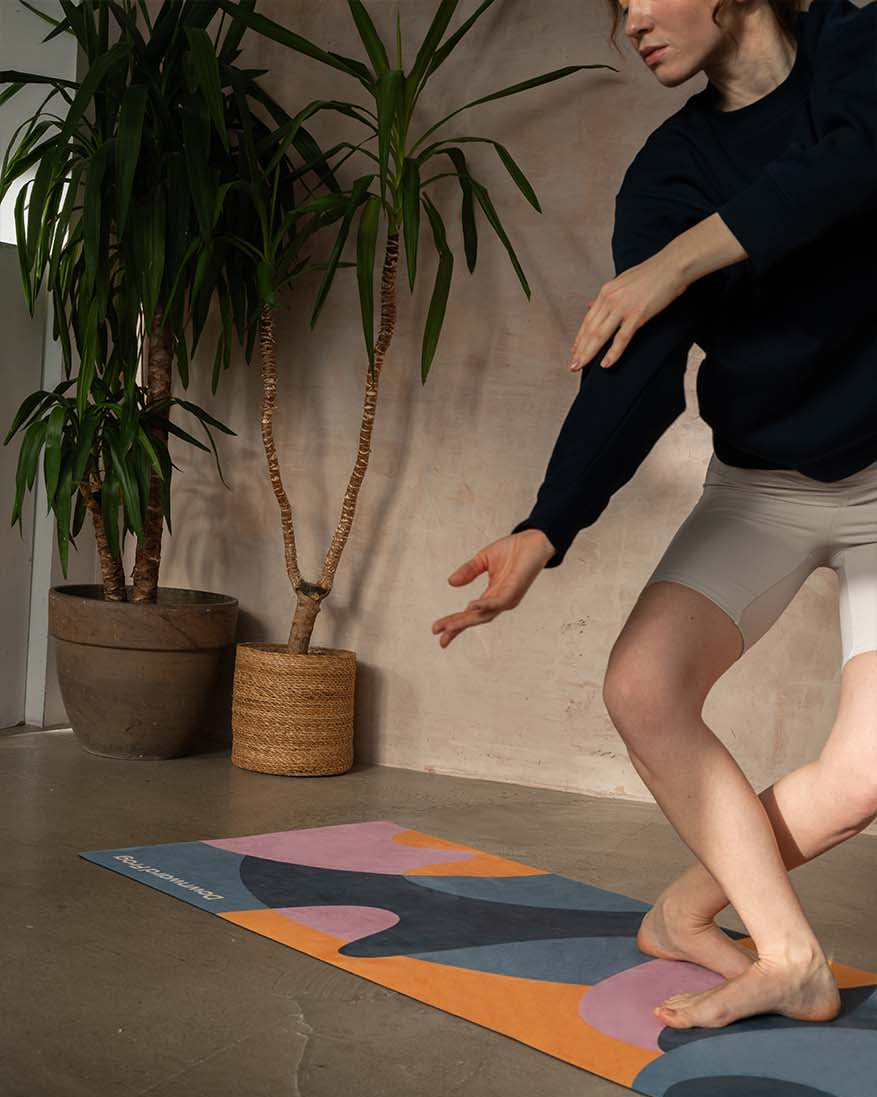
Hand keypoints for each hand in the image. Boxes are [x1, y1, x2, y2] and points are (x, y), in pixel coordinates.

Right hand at [431, 530, 554, 647]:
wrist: (535, 539)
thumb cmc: (513, 550)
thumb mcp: (483, 559)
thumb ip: (468, 571)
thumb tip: (450, 583)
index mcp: (492, 595)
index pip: (470, 613)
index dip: (454, 622)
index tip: (436, 630)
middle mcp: (499, 601)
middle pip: (475, 619)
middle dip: (457, 628)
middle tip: (440, 637)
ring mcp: (508, 598)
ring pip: (484, 615)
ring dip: (466, 621)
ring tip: (449, 627)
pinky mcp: (515, 590)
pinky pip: (498, 602)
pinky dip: (484, 605)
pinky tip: (471, 606)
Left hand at [567, 247, 687, 371]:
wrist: (673, 265)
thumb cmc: (653, 273)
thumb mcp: (623, 281)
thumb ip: (607, 296)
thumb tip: (591, 305)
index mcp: (606, 291)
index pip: (588, 319)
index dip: (579, 338)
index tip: (574, 351)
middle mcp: (610, 299)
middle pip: (590, 330)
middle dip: (579, 350)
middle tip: (572, 365)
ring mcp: (622, 307)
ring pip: (600, 335)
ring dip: (589, 353)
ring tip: (580, 366)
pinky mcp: (637, 315)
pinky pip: (621, 338)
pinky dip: (612, 353)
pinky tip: (605, 364)